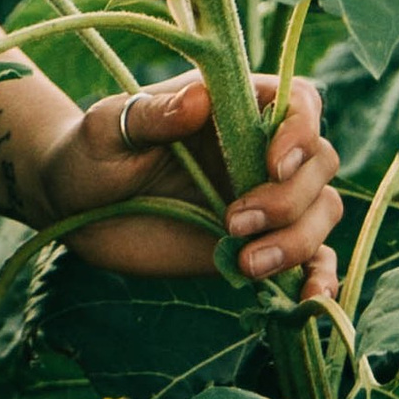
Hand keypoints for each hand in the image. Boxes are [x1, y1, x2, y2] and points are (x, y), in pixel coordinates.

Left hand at [39, 69, 342, 304]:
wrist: (76, 209)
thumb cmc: (91, 153)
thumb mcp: (108, 129)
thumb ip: (152, 115)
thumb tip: (199, 99)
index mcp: (232, 104)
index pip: (297, 101)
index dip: (301, 130)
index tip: (273, 164)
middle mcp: (260, 148)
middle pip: (319, 162)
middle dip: (289, 197)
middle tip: (233, 221)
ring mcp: (265, 197)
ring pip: (321, 210)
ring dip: (297, 239)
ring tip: (246, 262)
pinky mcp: (261, 242)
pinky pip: (311, 257)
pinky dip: (320, 277)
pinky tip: (310, 299)